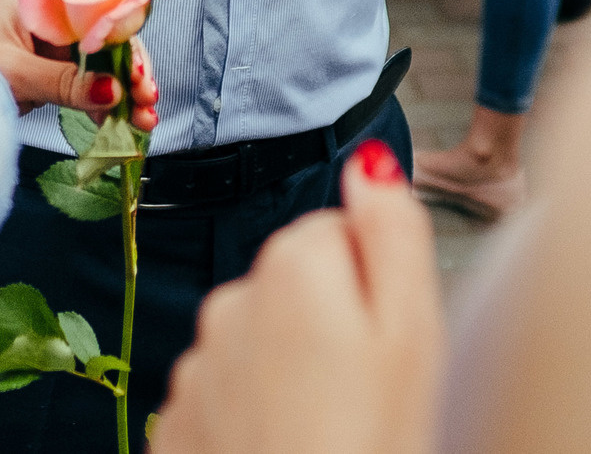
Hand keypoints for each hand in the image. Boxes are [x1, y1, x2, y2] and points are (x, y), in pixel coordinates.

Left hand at [0, 0, 159, 129]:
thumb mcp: (14, 74)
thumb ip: (65, 83)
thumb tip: (115, 93)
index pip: (97, 3)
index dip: (124, 35)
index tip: (138, 69)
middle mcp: (51, 11)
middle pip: (105, 34)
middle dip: (131, 69)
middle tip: (147, 101)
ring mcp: (52, 40)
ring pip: (102, 60)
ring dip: (125, 90)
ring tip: (144, 121)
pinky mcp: (50, 67)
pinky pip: (86, 81)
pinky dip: (105, 102)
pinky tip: (122, 123)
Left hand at [150, 143, 442, 453]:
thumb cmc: (369, 448)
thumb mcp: (413, 335)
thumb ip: (394, 234)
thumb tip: (371, 164)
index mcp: (291, 268)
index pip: (338, 235)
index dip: (373, 287)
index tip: (388, 343)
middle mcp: (228, 305)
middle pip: (294, 291)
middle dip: (328, 330)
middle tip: (367, 397)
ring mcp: (195, 371)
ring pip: (258, 350)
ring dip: (289, 378)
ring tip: (329, 435)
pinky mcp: (177, 431)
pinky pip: (226, 404)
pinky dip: (254, 425)